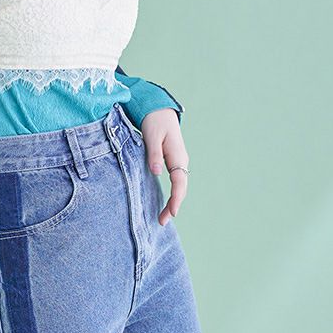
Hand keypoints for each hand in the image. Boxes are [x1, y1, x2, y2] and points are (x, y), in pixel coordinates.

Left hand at [140, 108, 188, 226]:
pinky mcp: (172, 162)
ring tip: (162, 217)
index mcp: (177, 156)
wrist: (160, 111)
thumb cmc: (155, 122)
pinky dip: (172, 193)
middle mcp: (181, 161)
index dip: (176, 198)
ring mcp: (178, 162)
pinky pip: (175, 181)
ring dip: (173, 201)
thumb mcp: (152, 136)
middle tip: (162, 222)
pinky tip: (164, 201)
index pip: (179, 182)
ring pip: (179, 186)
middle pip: (181, 188)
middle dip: (173, 206)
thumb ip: (154, 154)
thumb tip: (157, 172)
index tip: (171, 212)